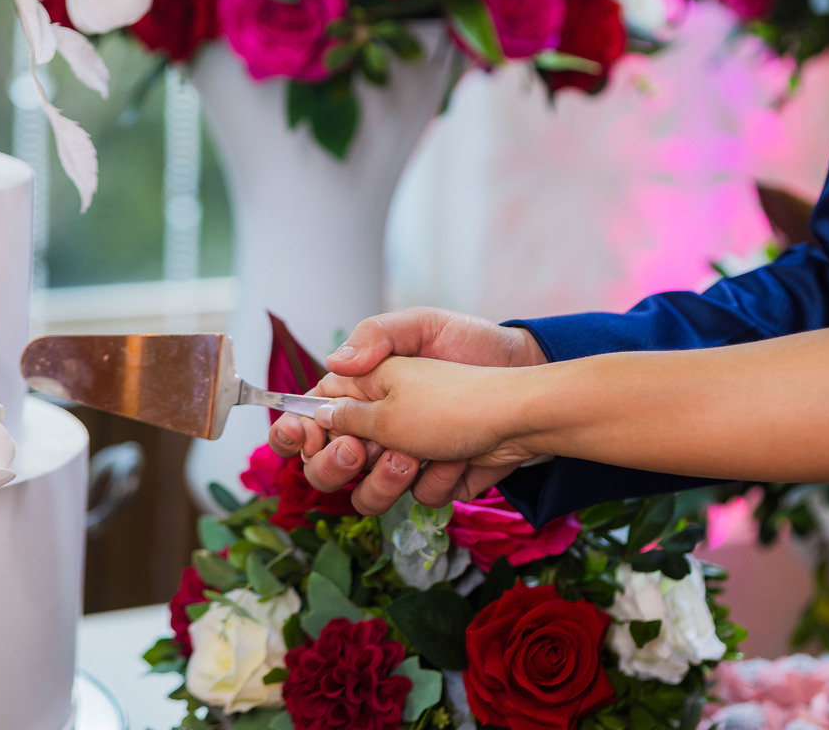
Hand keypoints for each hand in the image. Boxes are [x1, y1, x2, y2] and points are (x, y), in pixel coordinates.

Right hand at [268, 307, 545, 513]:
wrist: (532, 396)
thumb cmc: (474, 355)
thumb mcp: (418, 331)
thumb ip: (369, 341)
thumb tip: (330, 360)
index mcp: (362, 388)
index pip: (307, 418)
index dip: (296, 435)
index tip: (307, 439)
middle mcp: (378, 426)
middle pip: (329, 467)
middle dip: (338, 465)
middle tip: (361, 450)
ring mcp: (407, 455)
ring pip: (371, 494)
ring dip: (391, 479)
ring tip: (420, 455)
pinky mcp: (438, 476)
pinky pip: (421, 497)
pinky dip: (442, 479)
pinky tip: (461, 458)